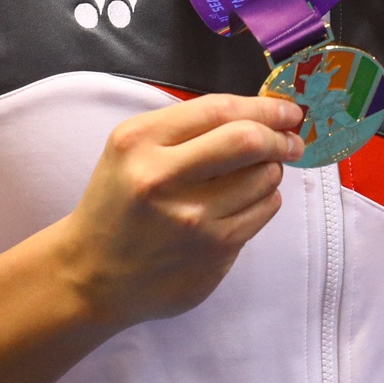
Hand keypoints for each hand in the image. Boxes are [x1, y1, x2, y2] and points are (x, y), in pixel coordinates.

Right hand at [51, 94, 304, 328]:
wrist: (92, 275)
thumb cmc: (120, 201)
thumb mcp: (132, 149)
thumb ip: (188, 127)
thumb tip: (262, 114)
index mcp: (140, 143)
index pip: (220, 110)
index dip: (264, 108)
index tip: (288, 111)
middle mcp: (164, 180)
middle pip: (249, 142)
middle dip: (280, 136)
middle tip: (291, 139)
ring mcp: (192, 222)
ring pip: (264, 179)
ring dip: (271, 170)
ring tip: (257, 173)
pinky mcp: (213, 254)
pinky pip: (262, 213)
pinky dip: (264, 201)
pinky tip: (243, 203)